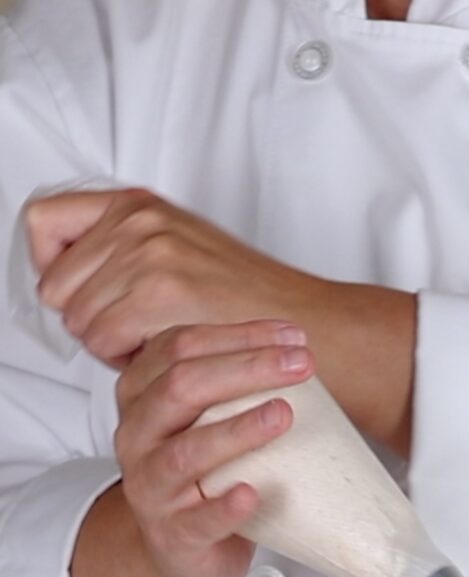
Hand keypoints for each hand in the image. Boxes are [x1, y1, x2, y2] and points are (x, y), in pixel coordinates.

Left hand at [27, 187, 415, 452]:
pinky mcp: (161, 289)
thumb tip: (69, 283)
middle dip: (88, 316)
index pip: (43, 225)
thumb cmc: (251, 306)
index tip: (83, 295)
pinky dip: (128, 358)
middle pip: (55, 283)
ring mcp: (150, 250)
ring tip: (158, 341)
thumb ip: (124, 256)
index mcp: (139, 205)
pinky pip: (102, 339)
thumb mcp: (180, 256)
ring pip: (75, 316)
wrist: (304, 327)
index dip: (56, 271)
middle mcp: (139, 219)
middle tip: (136, 330)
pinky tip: (167, 351)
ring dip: (109, 342)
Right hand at [109, 318, 312, 576]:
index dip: (239, 336)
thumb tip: (294, 347)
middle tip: (299, 366)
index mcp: (141, 394)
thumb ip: (230, 381)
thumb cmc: (198, 473)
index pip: (181, 347)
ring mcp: (151, 486)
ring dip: (238, 429)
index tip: (293, 337)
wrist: (177, 547)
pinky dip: (226, 506)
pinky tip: (252, 494)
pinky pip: (198, 519)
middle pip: (181, 386)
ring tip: (282, 415)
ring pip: (186, 451)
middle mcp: (138, 435)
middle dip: (246, 369)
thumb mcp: (204, 417)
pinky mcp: (173, 532)